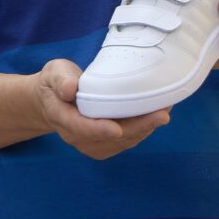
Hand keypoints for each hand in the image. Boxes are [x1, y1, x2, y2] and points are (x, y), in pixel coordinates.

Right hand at [33, 59, 170, 159]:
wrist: (53, 100)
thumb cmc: (55, 83)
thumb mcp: (54, 73)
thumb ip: (61, 80)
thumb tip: (70, 89)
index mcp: (62, 117)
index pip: (80, 128)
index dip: (99, 130)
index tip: (117, 129)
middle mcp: (76, 136)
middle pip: (109, 138)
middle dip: (137, 128)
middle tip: (161, 115)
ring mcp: (90, 143)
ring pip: (121, 142)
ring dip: (144, 129)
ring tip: (164, 111)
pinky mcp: (103, 145)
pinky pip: (125, 142)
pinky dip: (142, 131)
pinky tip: (155, 117)